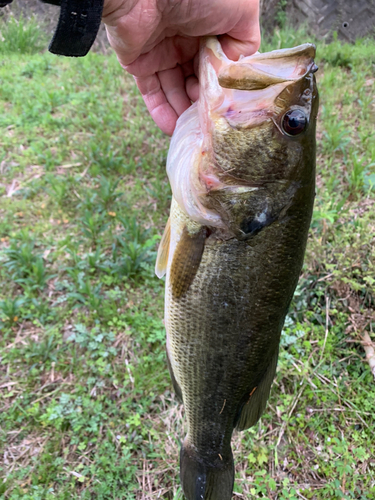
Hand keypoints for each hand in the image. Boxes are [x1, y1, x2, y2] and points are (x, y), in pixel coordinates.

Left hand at [103, 0, 259, 134]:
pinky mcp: (139, 63)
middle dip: (204, 102)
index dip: (223, 84)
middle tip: (210, 121)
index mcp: (210, 26)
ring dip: (185, 113)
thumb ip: (247, 39)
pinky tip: (173, 130)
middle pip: (198, 80)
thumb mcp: (241, 10)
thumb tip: (236, 66)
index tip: (227, 103)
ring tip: (194, 131)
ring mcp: (161, 51)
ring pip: (176, 90)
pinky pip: (152, 93)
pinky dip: (162, 113)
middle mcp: (186, 39)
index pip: (220, 63)